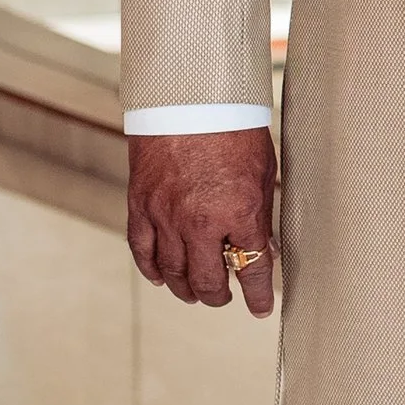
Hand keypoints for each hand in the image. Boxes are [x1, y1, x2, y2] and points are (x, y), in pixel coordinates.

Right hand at [126, 129, 276, 313]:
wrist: (188, 97)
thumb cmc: (232, 128)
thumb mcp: (262, 173)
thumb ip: (260, 214)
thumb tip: (263, 248)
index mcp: (239, 212)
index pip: (252, 268)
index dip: (258, 295)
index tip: (260, 308)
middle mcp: (200, 221)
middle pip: (208, 279)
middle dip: (219, 295)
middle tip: (225, 298)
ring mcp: (166, 216)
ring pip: (173, 271)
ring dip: (186, 289)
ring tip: (196, 294)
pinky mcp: (141, 205)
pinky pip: (143, 250)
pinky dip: (152, 270)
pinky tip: (161, 279)